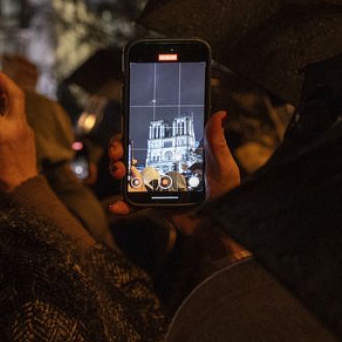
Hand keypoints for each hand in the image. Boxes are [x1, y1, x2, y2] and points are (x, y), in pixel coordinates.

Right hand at [0, 69, 36, 192]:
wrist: (22, 185)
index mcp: (2, 132)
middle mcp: (17, 126)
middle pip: (15, 94)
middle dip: (4, 79)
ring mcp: (25, 127)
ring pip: (19, 101)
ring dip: (7, 90)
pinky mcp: (28, 130)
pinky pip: (18, 112)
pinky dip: (8, 104)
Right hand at [107, 111, 238, 215]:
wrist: (218, 227)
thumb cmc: (226, 195)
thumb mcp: (222, 167)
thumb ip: (217, 142)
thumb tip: (220, 114)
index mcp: (177, 152)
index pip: (151, 134)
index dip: (134, 129)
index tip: (127, 128)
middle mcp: (163, 165)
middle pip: (132, 150)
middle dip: (118, 147)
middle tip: (118, 153)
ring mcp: (155, 183)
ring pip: (127, 172)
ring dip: (116, 170)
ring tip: (119, 174)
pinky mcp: (152, 202)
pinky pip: (132, 202)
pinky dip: (122, 204)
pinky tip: (116, 206)